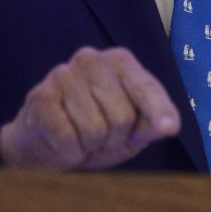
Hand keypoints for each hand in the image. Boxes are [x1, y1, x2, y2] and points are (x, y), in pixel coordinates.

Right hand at [0, 46, 180, 169]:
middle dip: (114, 139)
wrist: (44, 142)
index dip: (159, 110)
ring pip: (95, 129)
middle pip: (122, 116)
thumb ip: (151, 124)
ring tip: (82, 138)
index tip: (170, 128)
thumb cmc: (96, 130)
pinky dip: (70, 152)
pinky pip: (67, 138)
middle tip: (102, 138)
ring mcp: (62, 74)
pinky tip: (63, 142)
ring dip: (90, 146)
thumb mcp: (131, 130)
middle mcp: (91, 59)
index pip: (146, 88)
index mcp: (120, 61)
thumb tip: (168, 126)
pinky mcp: (40, 96)